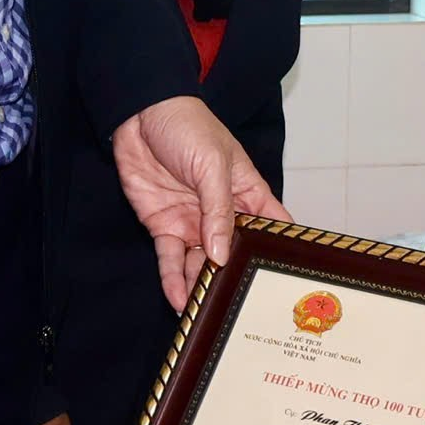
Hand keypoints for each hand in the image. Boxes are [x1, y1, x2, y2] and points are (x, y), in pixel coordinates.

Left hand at [113, 95, 285, 309]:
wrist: (139, 114)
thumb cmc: (188, 127)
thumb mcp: (213, 165)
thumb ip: (219, 210)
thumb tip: (224, 253)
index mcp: (247, 193)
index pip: (271, 226)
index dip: (279, 249)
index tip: (285, 278)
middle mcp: (222, 213)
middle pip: (234, 252)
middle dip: (236, 276)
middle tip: (240, 305)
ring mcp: (192, 222)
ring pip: (200, 262)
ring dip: (202, 284)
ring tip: (207, 309)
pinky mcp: (163, 226)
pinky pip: (169, 259)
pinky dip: (172, 279)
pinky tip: (179, 298)